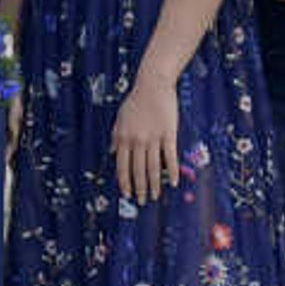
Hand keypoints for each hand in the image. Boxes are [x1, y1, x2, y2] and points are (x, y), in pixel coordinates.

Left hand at [111, 71, 181, 204]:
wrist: (153, 84)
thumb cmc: (136, 101)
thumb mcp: (120, 118)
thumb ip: (116, 137)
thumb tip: (112, 153)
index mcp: (123, 137)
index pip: (122, 166)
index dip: (124, 182)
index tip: (126, 194)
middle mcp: (136, 140)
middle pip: (137, 170)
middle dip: (139, 188)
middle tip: (142, 201)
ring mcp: (153, 138)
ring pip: (152, 167)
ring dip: (154, 184)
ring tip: (156, 196)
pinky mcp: (168, 134)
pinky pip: (170, 157)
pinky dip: (171, 171)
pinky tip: (172, 183)